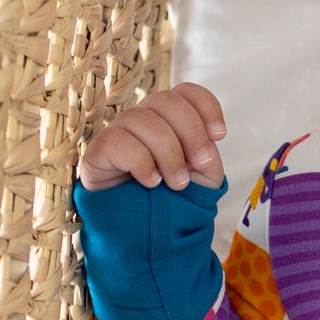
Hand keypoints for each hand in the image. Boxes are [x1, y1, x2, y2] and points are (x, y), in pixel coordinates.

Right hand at [78, 83, 227, 191]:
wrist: (139, 226)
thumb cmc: (170, 196)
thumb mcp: (201, 178)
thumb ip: (208, 156)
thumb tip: (207, 143)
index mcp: (169, 118)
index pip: (186, 92)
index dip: (206, 107)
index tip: (220, 135)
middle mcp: (143, 117)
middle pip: (167, 101)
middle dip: (191, 132)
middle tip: (200, 164)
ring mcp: (119, 130)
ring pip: (144, 120)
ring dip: (169, 154)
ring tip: (178, 183)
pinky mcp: (100, 149)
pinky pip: (119, 141)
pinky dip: (142, 163)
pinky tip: (151, 182)